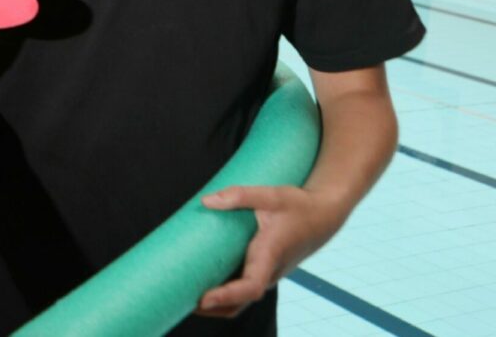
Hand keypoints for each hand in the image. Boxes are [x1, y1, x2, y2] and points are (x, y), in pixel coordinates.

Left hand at [196, 185, 348, 316]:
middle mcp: (269, 271)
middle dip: (212, 308)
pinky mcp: (264, 270)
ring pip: (241, 300)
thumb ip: (240, 195)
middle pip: (240, 302)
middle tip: (179, 300)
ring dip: (216, 305)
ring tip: (182, 297)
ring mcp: (267, 274)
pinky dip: (224, 295)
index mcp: (270, 255)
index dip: (227, 295)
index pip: (250, 286)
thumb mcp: (273, 194)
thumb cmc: (299, 205)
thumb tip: (207, 201)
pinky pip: (243, 290)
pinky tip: (201, 285)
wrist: (323, 215)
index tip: (203, 299)